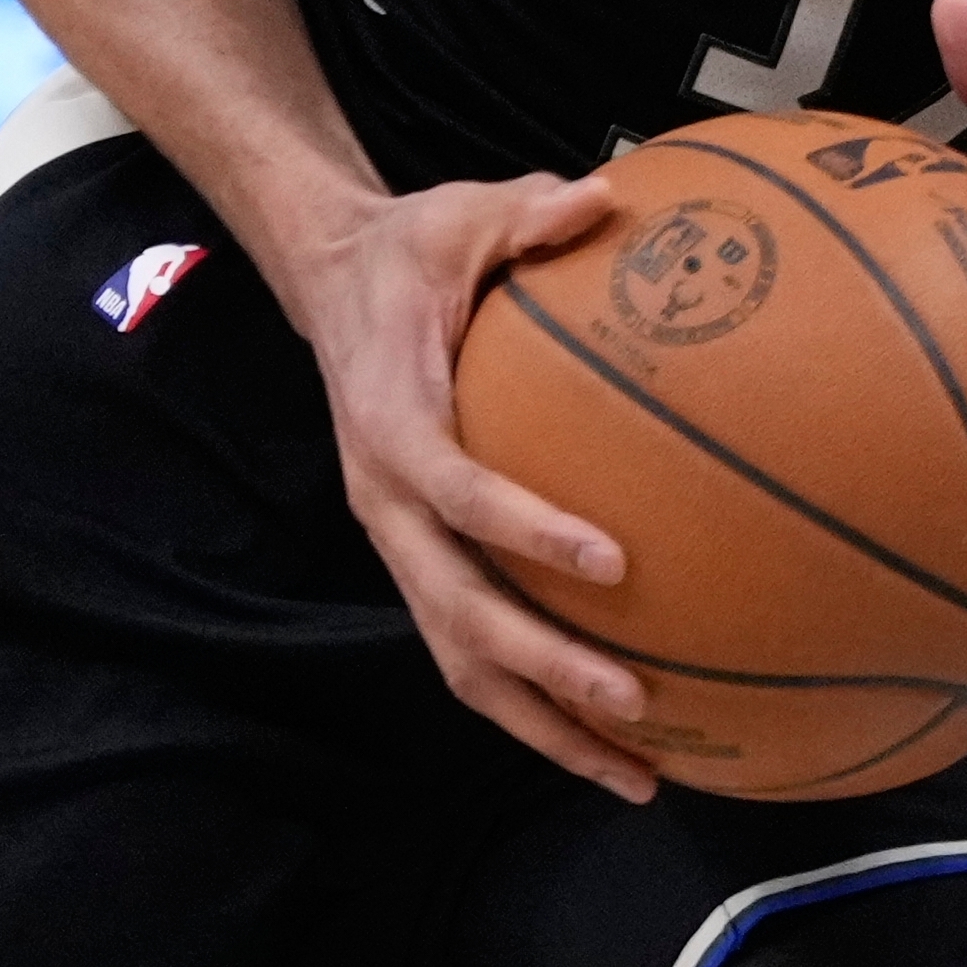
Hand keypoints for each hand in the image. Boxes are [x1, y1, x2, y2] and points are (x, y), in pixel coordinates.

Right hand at [285, 169, 656, 800]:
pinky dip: (534, 700)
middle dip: (542, 666)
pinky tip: (613, 736)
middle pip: (455, 612)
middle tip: (636, 700)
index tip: (612, 560)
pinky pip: (472, 645)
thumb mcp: (463, 211)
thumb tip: (604, 195)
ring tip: (636, 771)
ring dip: (540, 721)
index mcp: (392, 423)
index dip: (525, 531)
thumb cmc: (411, 247)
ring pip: (460, 658)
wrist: (331, 279)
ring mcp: (399, 542)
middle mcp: (385, 503)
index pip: (456, 493)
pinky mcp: (421, 558)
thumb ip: (530, 213)